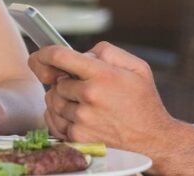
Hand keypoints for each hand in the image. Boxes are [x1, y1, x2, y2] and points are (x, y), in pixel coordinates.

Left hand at [29, 42, 173, 150]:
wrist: (154, 141)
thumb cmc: (145, 103)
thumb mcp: (137, 67)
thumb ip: (108, 52)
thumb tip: (82, 54)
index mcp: (102, 75)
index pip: (60, 56)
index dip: (44, 52)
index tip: (39, 54)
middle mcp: (89, 96)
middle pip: (56, 81)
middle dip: (65, 81)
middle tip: (83, 87)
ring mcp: (81, 119)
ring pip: (53, 101)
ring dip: (62, 99)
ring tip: (83, 103)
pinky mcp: (77, 138)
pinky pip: (53, 121)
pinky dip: (59, 116)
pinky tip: (76, 116)